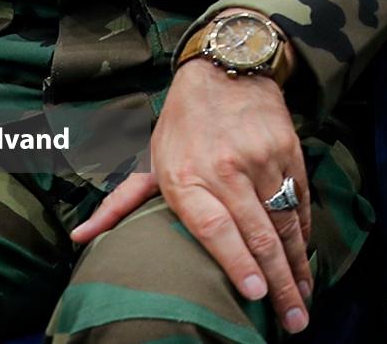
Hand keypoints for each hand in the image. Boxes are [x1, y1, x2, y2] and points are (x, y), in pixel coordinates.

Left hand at [72, 59, 313, 333]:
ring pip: (285, 221)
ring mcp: (262, 159)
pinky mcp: (288, 150)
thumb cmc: (182, 124)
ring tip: (304, 300)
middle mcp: (227, 170)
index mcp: (187, 177)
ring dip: (297, 265)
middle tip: (293, 322)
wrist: (226, 67)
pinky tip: (306, 262)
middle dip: (278, 283)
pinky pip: (299, 200)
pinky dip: (305, 233)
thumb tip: (80, 240)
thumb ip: (119, 204)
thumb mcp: (148, 161)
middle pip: (259, 235)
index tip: (255, 296)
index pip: (216, 229)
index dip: (237, 263)